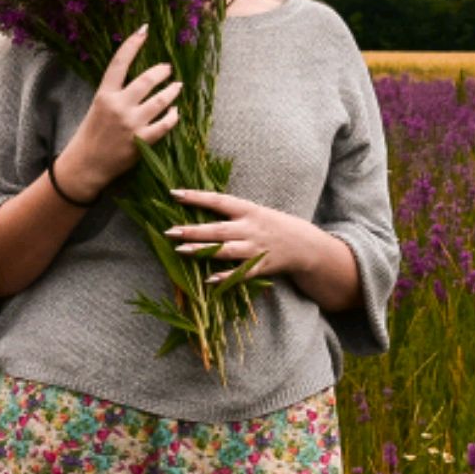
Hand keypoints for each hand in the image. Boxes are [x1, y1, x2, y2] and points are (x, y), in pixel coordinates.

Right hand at [56, 26, 182, 199]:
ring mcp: (131, 123)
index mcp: (104, 94)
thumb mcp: (97, 107)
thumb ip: (114, 93)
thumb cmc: (91, 135)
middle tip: (168, 68)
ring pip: (160, 100)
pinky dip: (173, 116)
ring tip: (177, 86)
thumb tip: (138, 81)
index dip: (132, 44)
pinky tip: (175, 112)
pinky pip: (165, 124)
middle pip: (146, 80)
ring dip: (172, 91)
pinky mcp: (141, 141)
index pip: (119, 63)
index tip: (144, 30)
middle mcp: (118, 106)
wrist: (86, 165)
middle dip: (161, 71)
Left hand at [164, 188, 313, 283]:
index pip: (218, 201)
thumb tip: (196, 205)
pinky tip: (208, 279)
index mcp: (248, 210)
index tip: (174, 194)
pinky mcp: (260, 267)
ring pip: (226, 251)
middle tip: (170, 231)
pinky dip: (225, 277)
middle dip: (193, 230)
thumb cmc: (271, 224)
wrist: (304, 244)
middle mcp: (250, 228)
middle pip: (218, 229)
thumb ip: (229, 211)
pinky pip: (240, 273)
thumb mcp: (253, 211)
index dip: (196, 197)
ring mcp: (255, 249)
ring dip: (203, 251)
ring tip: (181, 250)